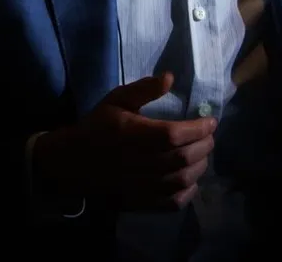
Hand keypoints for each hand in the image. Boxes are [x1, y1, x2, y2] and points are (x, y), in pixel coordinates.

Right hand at [33, 72, 216, 212]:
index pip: (175, 134)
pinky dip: (188, 192)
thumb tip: (170, 78)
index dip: (198, 128)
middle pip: (183, 157)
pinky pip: (172, 202)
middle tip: (209, 136)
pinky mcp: (141, 202)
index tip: (210, 121)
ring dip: (199, 167)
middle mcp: (141, 162)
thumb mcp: (116, 100)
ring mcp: (142, 185)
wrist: (71, 163)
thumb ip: (143, 89)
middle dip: (204, 145)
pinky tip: (190, 180)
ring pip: (181, 180)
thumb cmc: (97, 127)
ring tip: (203, 154)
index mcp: (134, 135)